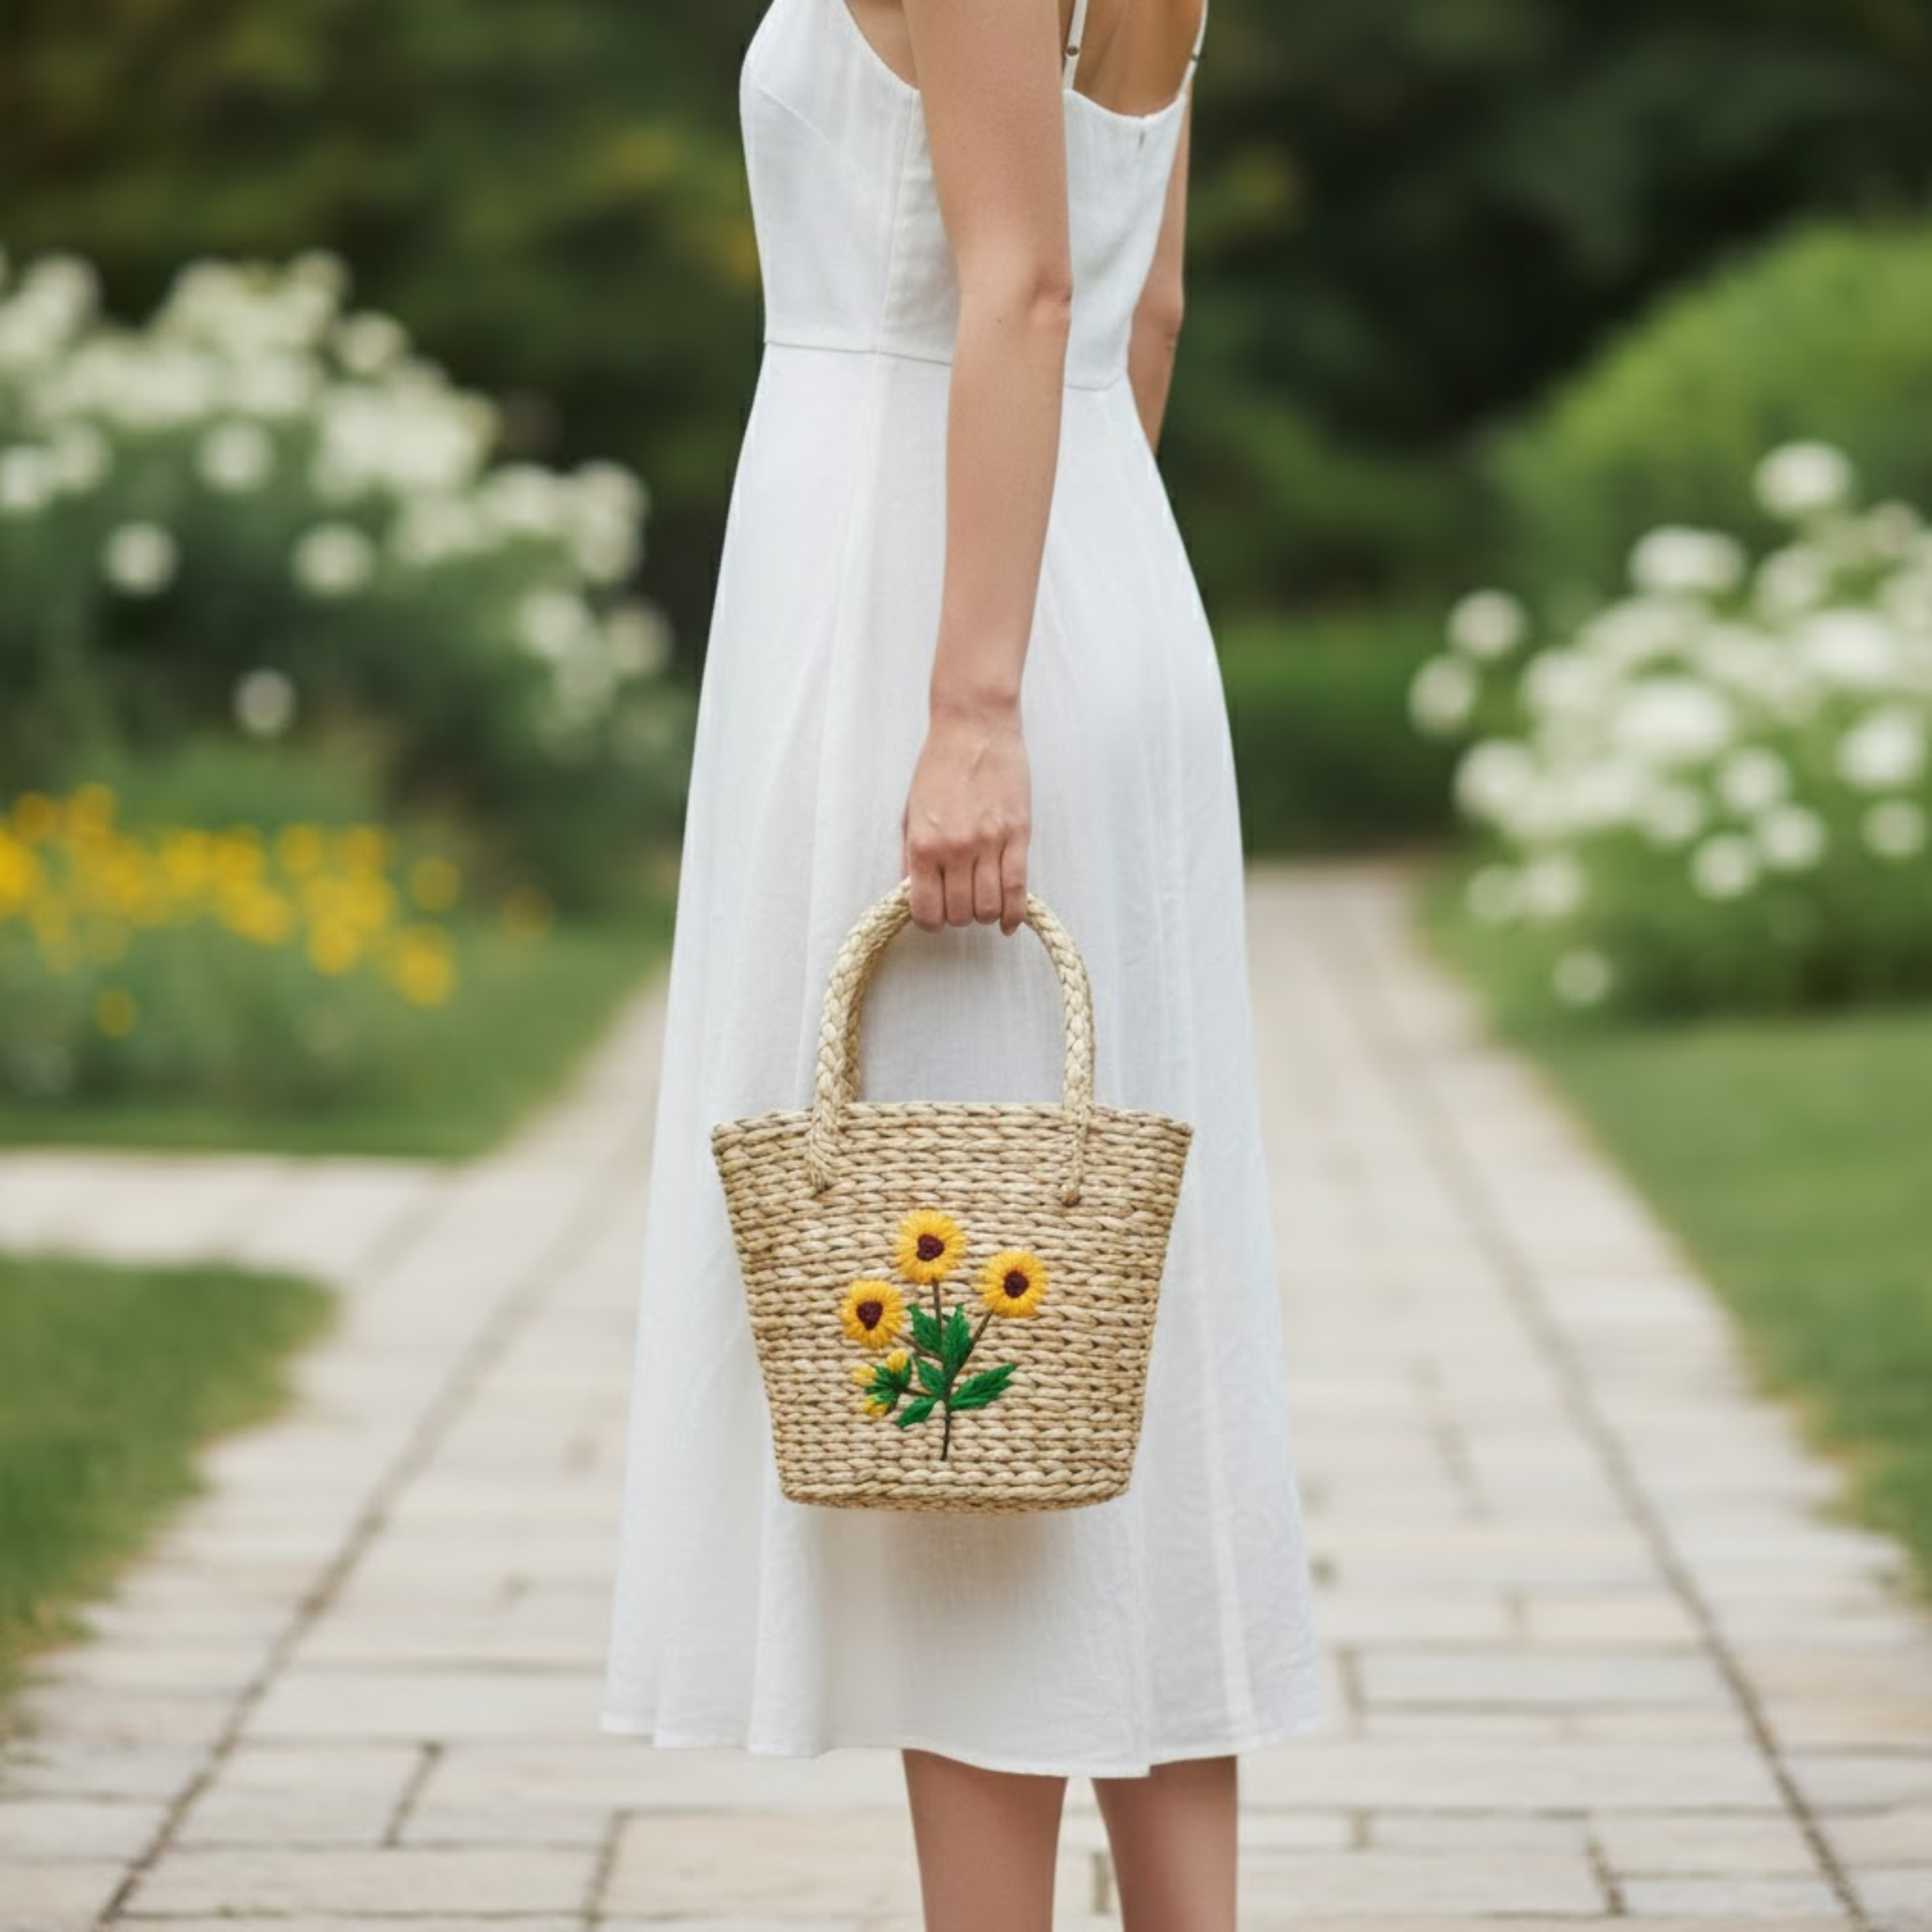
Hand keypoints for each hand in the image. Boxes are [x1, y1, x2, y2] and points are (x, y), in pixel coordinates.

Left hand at [901, 698, 1030, 934]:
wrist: (974, 726)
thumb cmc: (939, 765)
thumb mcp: (910, 811)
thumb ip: (909, 856)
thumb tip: (912, 894)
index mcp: (922, 844)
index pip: (926, 910)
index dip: (930, 921)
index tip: (935, 915)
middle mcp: (954, 849)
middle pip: (959, 914)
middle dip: (958, 916)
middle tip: (959, 902)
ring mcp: (989, 843)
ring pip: (989, 907)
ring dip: (984, 914)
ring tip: (982, 901)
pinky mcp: (1018, 835)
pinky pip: (1018, 890)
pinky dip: (1013, 914)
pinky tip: (1008, 922)